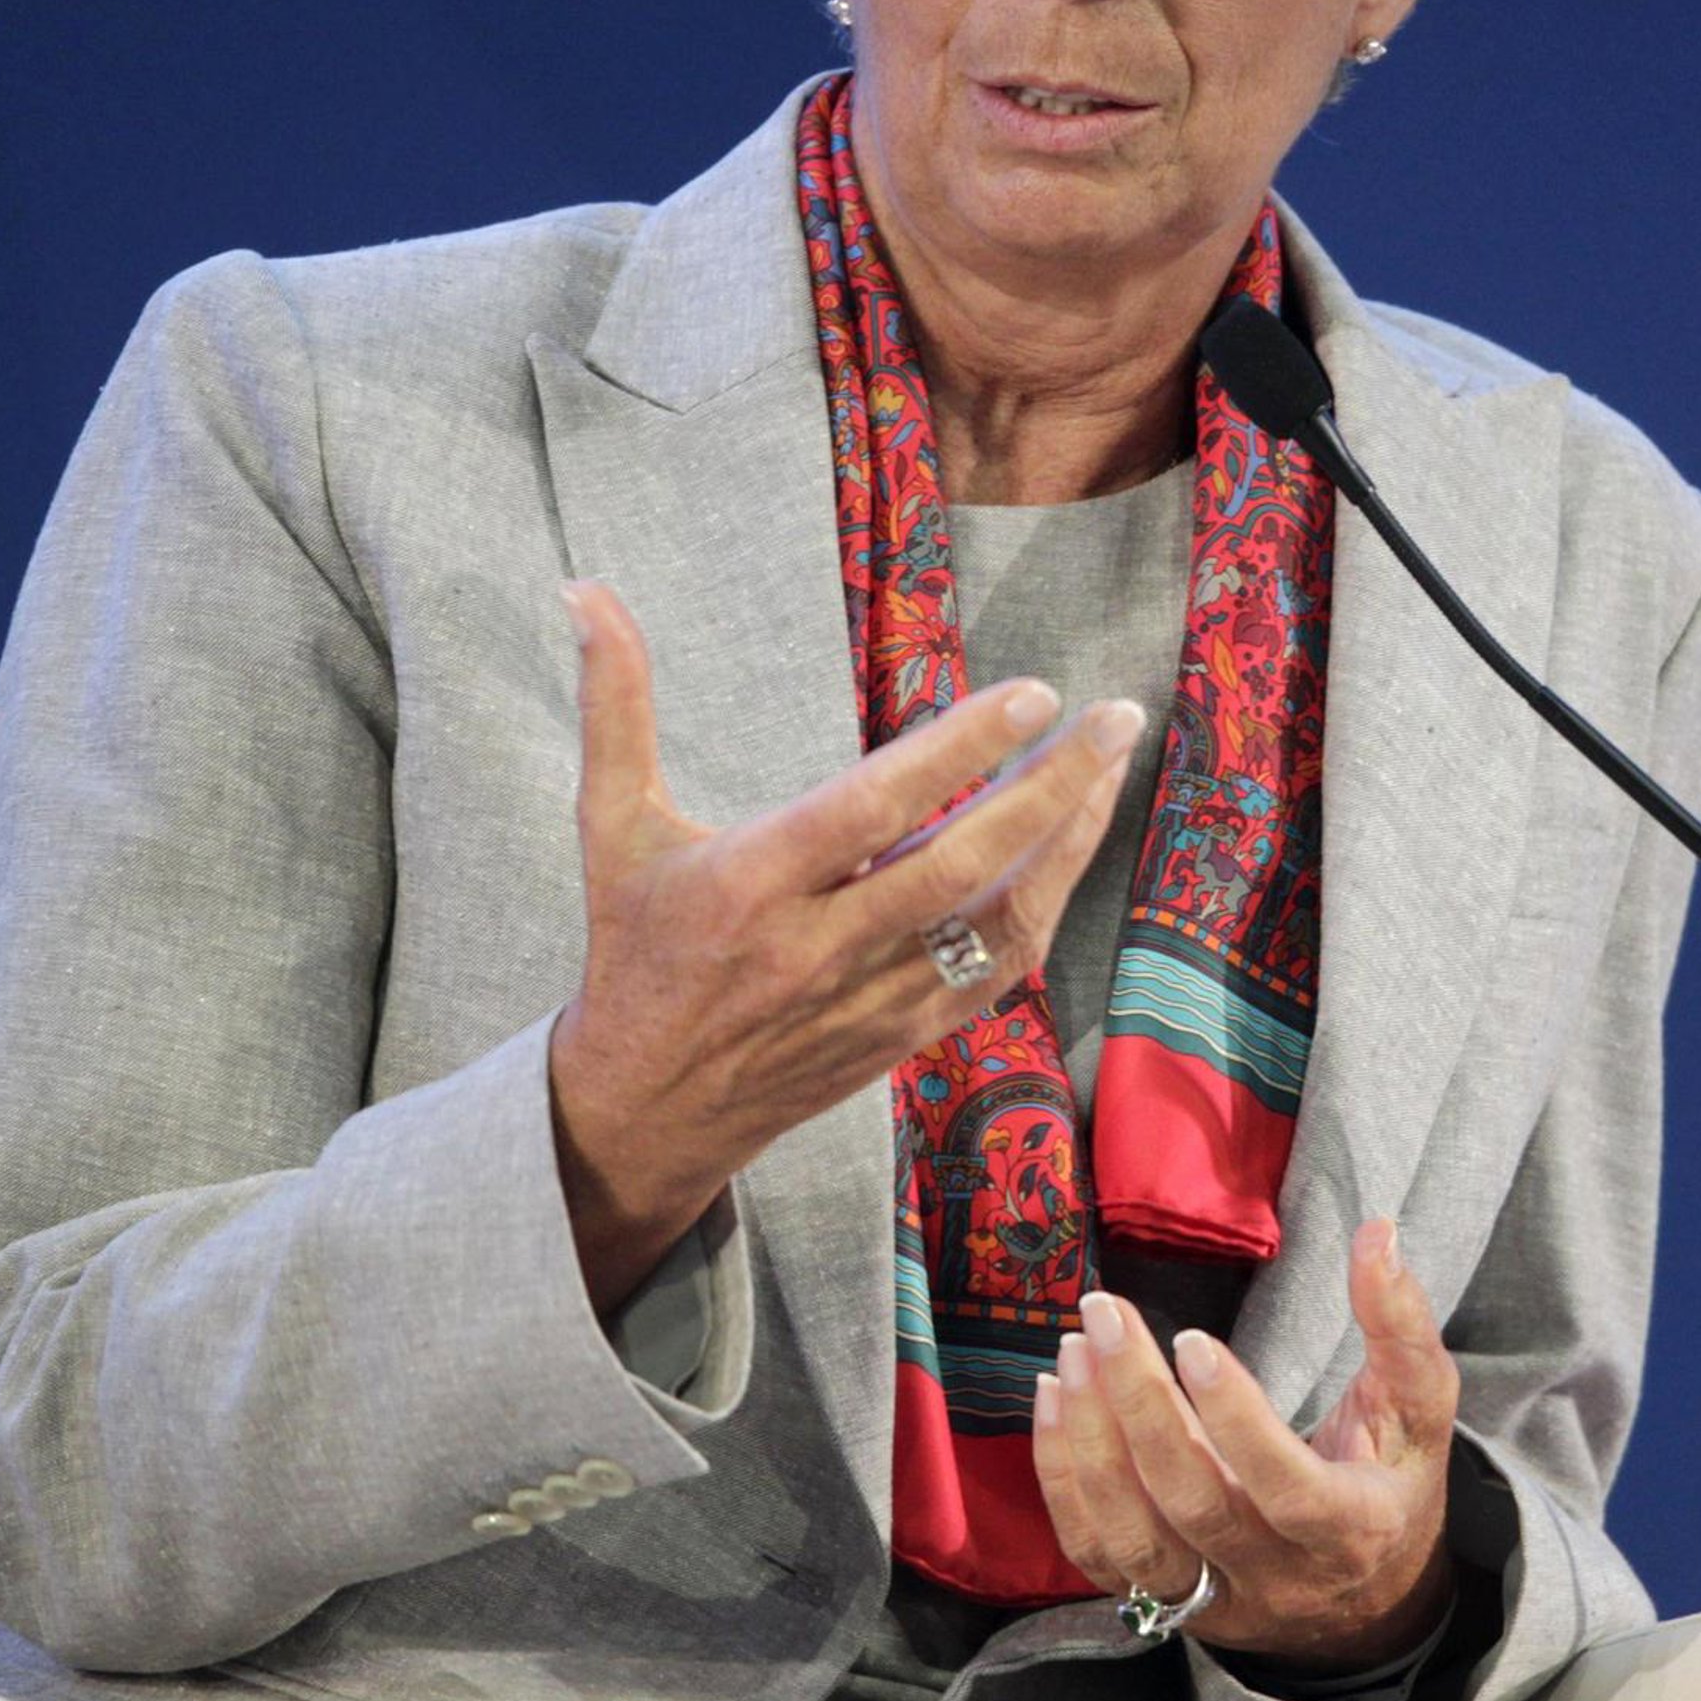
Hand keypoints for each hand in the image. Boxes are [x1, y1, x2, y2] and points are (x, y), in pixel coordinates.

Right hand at [548, 579, 1141, 1312]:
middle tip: (1115, 715)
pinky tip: (1073, 845)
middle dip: (1049, 788)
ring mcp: (868, 1000)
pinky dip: (1046, 908)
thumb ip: (613, 705)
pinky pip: (996, 974)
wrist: (643, 1109)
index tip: (1032, 694)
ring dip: (1066, 844)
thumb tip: (586, 591)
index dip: (957, 750)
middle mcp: (817, 946)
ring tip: (1110, 766)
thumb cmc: (632, 945)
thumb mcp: (611, 825)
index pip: (872, 808)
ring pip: (995, 924)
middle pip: (959, 864)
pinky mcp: (901, 1038)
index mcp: (748, 883)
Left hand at [1032, 1219, 1458, 1671]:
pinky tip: (1052, 1400)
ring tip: (1072, 1352)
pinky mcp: (1167, 1599)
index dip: (1236, 1420)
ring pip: (1137, 1539)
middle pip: (1195, 1505)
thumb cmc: (1391, 1481)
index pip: (1287, 1488)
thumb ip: (1400, 1326)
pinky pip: (1099, 1555)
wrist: (1370, 1599)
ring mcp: (1216, 1597)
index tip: (1191, 1340)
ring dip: (1091, 1446)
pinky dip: (1063, 1483)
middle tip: (1104, 1315)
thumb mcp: (1418, 1410)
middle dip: (1140, 1406)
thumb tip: (1379, 1233)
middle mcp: (1278, 1577)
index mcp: (1351, 1531)